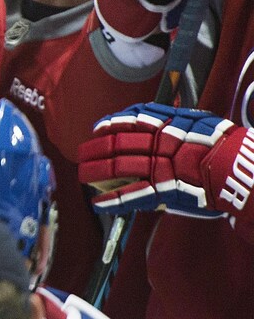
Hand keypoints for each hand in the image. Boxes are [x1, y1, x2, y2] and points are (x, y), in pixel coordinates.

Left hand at [78, 103, 251, 223]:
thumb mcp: (198, 120)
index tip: (97, 129)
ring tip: (82, 175)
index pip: (129, 121)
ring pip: (118, 168)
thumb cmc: (222, 143)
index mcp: (166, 125)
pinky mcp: (164, 190)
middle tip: (81, 154)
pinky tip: (97, 203)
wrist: (238, 166)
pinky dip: (112, 200)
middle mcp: (158, 144)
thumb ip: (172, 117)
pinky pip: (132, 195)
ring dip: (95, 172)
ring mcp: (159, 167)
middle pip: (116, 144)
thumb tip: (149, 115)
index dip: (109, 125)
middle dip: (95, 149)